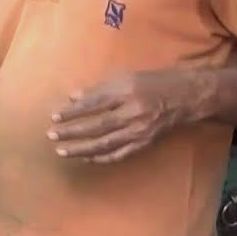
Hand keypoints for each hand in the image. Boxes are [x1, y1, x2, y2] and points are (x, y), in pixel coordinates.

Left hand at [48, 71, 201, 162]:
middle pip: (97, 126)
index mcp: (127, 92)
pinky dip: (101, 158)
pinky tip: (85, 158)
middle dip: (72, 132)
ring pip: (106, 144)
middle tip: (52, 135)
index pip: (93, 104)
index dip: (72, 112)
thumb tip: (71, 98)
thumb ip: (97, 89)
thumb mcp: (124, 77)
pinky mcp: (144, 142)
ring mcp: (140, 130)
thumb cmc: (150, 82)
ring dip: (82, 149)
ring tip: (62, 151)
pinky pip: (119, 154)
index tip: (54, 117)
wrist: (184, 96)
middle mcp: (133, 112)